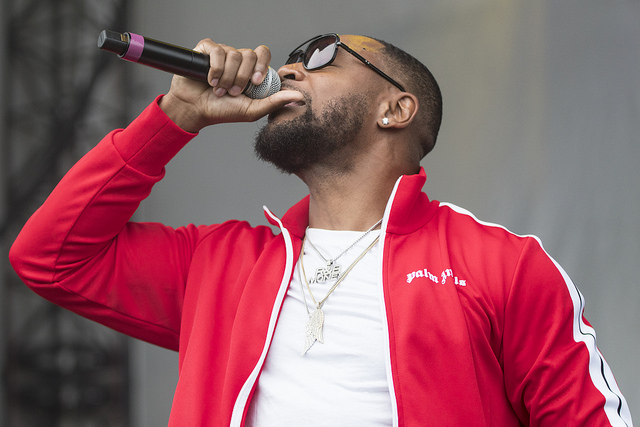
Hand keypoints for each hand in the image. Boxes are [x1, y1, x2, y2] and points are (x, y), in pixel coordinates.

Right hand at [159, 38, 302, 132]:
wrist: (196, 110)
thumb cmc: (223, 111)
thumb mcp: (253, 110)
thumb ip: (276, 102)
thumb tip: (300, 97)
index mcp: (250, 70)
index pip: (263, 53)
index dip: (261, 65)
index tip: (255, 82)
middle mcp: (238, 60)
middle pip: (249, 54)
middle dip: (242, 76)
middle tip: (234, 91)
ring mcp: (222, 54)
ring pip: (233, 53)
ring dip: (227, 77)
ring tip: (220, 90)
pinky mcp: (206, 51)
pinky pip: (217, 50)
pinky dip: (215, 69)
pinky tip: (210, 81)